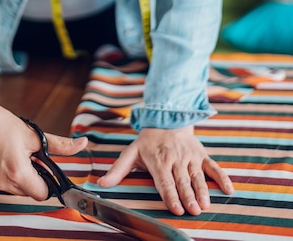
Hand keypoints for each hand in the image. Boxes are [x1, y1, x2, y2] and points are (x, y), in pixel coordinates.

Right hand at [0, 100, 87, 199]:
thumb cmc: (0, 122)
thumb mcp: (33, 134)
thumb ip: (60, 145)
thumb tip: (82, 144)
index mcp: (17, 172)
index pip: (41, 194)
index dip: (47, 181)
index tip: (44, 167)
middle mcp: (1, 182)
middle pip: (27, 192)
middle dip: (32, 177)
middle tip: (27, 155)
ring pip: (13, 188)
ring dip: (17, 176)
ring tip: (12, 152)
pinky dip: (3, 174)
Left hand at [97, 125, 232, 215]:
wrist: (166, 119)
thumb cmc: (147, 142)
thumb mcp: (130, 153)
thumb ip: (118, 170)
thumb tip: (100, 183)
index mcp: (158, 160)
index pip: (164, 181)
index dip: (170, 195)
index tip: (175, 208)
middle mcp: (175, 158)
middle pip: (182, 181)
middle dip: (188, 196)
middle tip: (194, 210)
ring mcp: (190, 156)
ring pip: (197, 176)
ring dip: (203, 190)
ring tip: (206, 204)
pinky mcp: (201, 154)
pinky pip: (214, 167)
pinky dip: (222, 177)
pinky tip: (229, 190)